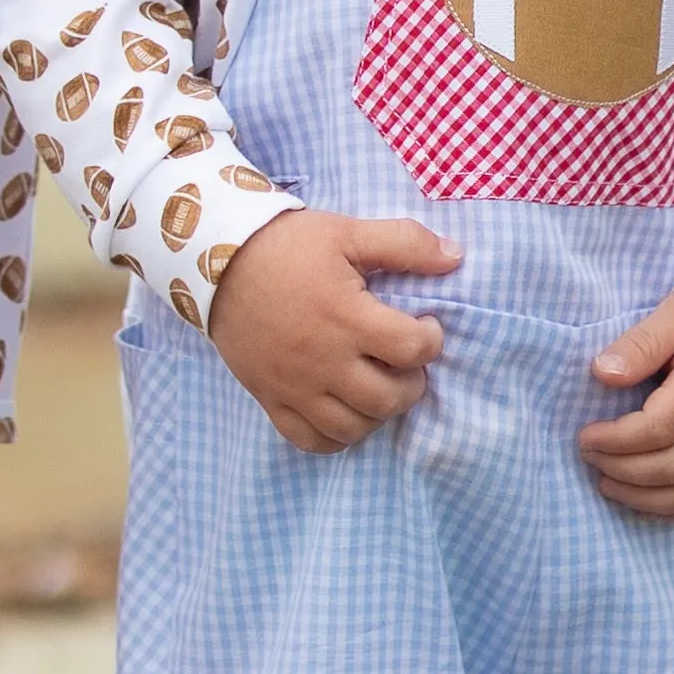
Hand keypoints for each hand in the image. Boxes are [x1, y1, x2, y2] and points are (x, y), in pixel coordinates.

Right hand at [206, 210, 457, 452]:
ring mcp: (296, 386)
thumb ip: (405, 243)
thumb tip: (456, 256)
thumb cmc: (287, 246)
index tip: (426, 326)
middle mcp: (324, 360)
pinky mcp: (271, 399)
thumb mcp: (347, 232)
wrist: (216, 261)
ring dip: (377, 413)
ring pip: (353, 427)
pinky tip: (345, 412)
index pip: (413, 349)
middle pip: (388, 399)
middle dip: (411, 383)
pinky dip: (335, 437)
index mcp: (347, 317)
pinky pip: (310, 440)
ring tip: (377, 384)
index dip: (432, 339)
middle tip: (405, 361)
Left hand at [581, 275, 673, 516]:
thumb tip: (601, 374)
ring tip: (609, 485)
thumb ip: (640, 344)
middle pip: (672, 468)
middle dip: (622, 470)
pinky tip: (649, 501)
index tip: (585, 436)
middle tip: (589, 457)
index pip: (655, 430)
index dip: (615, 441)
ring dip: (647, 499)